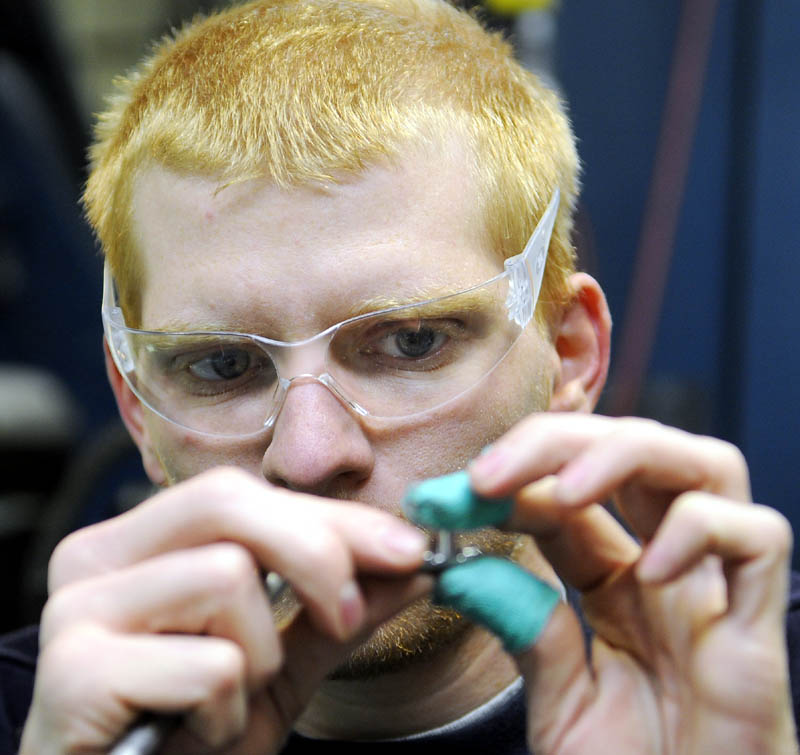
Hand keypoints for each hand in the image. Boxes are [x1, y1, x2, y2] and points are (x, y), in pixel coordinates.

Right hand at [19, 466, 430, 753]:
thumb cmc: (188, 737)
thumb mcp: (278, 666)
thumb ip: (338, 611)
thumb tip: (414, 564)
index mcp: (140, 541)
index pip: (244, 493)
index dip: (332, 515)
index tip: (408, 547)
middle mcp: (95, 558)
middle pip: (228, 503)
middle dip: (315, 553)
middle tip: (350, 614)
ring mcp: (76, 610)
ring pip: (224, 575)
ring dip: (260, 657)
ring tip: (229, 701)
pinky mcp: (72, 674)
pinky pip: (209, 663)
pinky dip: (229, 709)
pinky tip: (197, 732)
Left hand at [466, 413, 796, 753]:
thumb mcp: (559, 697)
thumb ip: (524, 627)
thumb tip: (458, 564)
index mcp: (618, 579)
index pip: (568, 490)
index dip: (511, 479)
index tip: (448, 497)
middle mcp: (669, 566)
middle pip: (632, 447)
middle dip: (555, 442)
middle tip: (485, 475)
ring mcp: (716, 590)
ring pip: (704, 461)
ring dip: (624, 455)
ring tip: (563, 494)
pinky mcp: (760, 628)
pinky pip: (757, 536)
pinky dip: (701, 528)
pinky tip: (650, 571)